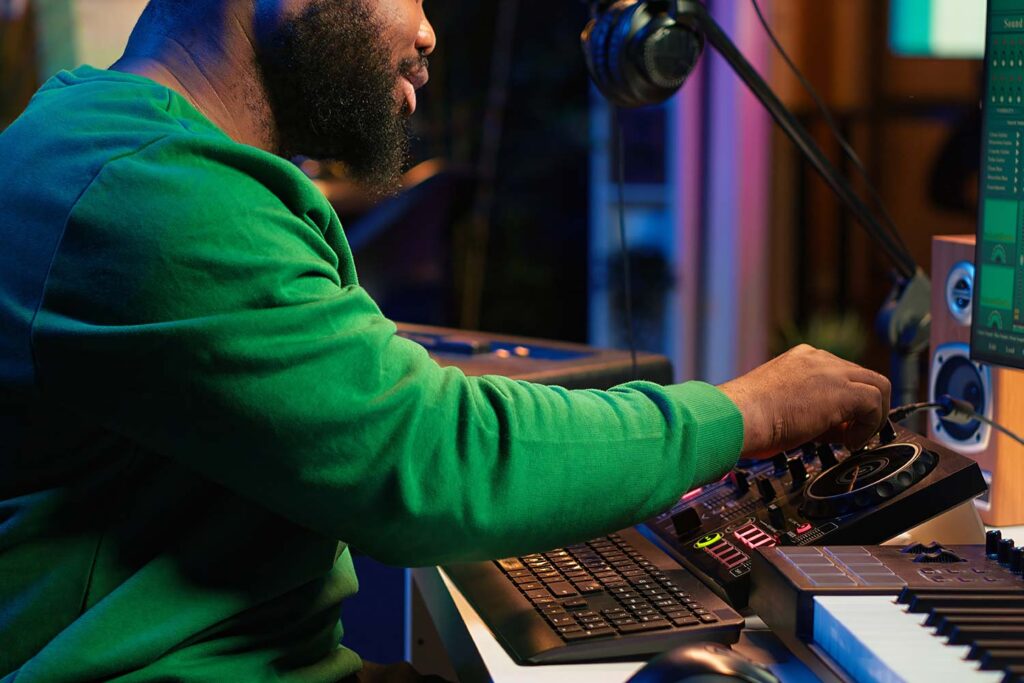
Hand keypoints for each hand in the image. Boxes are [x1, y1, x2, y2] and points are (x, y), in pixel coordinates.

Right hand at [717, 344, 890, 458]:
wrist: (739, 416)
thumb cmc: (745, 417)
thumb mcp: (774, 401)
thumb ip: (799, 403)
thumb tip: (814, 424)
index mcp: (800, 358)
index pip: (838, 374)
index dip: (841, 402)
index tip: (830, 426)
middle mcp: (819, 358)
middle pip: (862, 376)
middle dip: (860, 407)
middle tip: (847, 433)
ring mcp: (832, 371)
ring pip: (878, 385)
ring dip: (871, 416)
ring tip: (852, 439)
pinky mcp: (844, 391)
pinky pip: (875, 403)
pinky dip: (869, 426)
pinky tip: (849, 442)